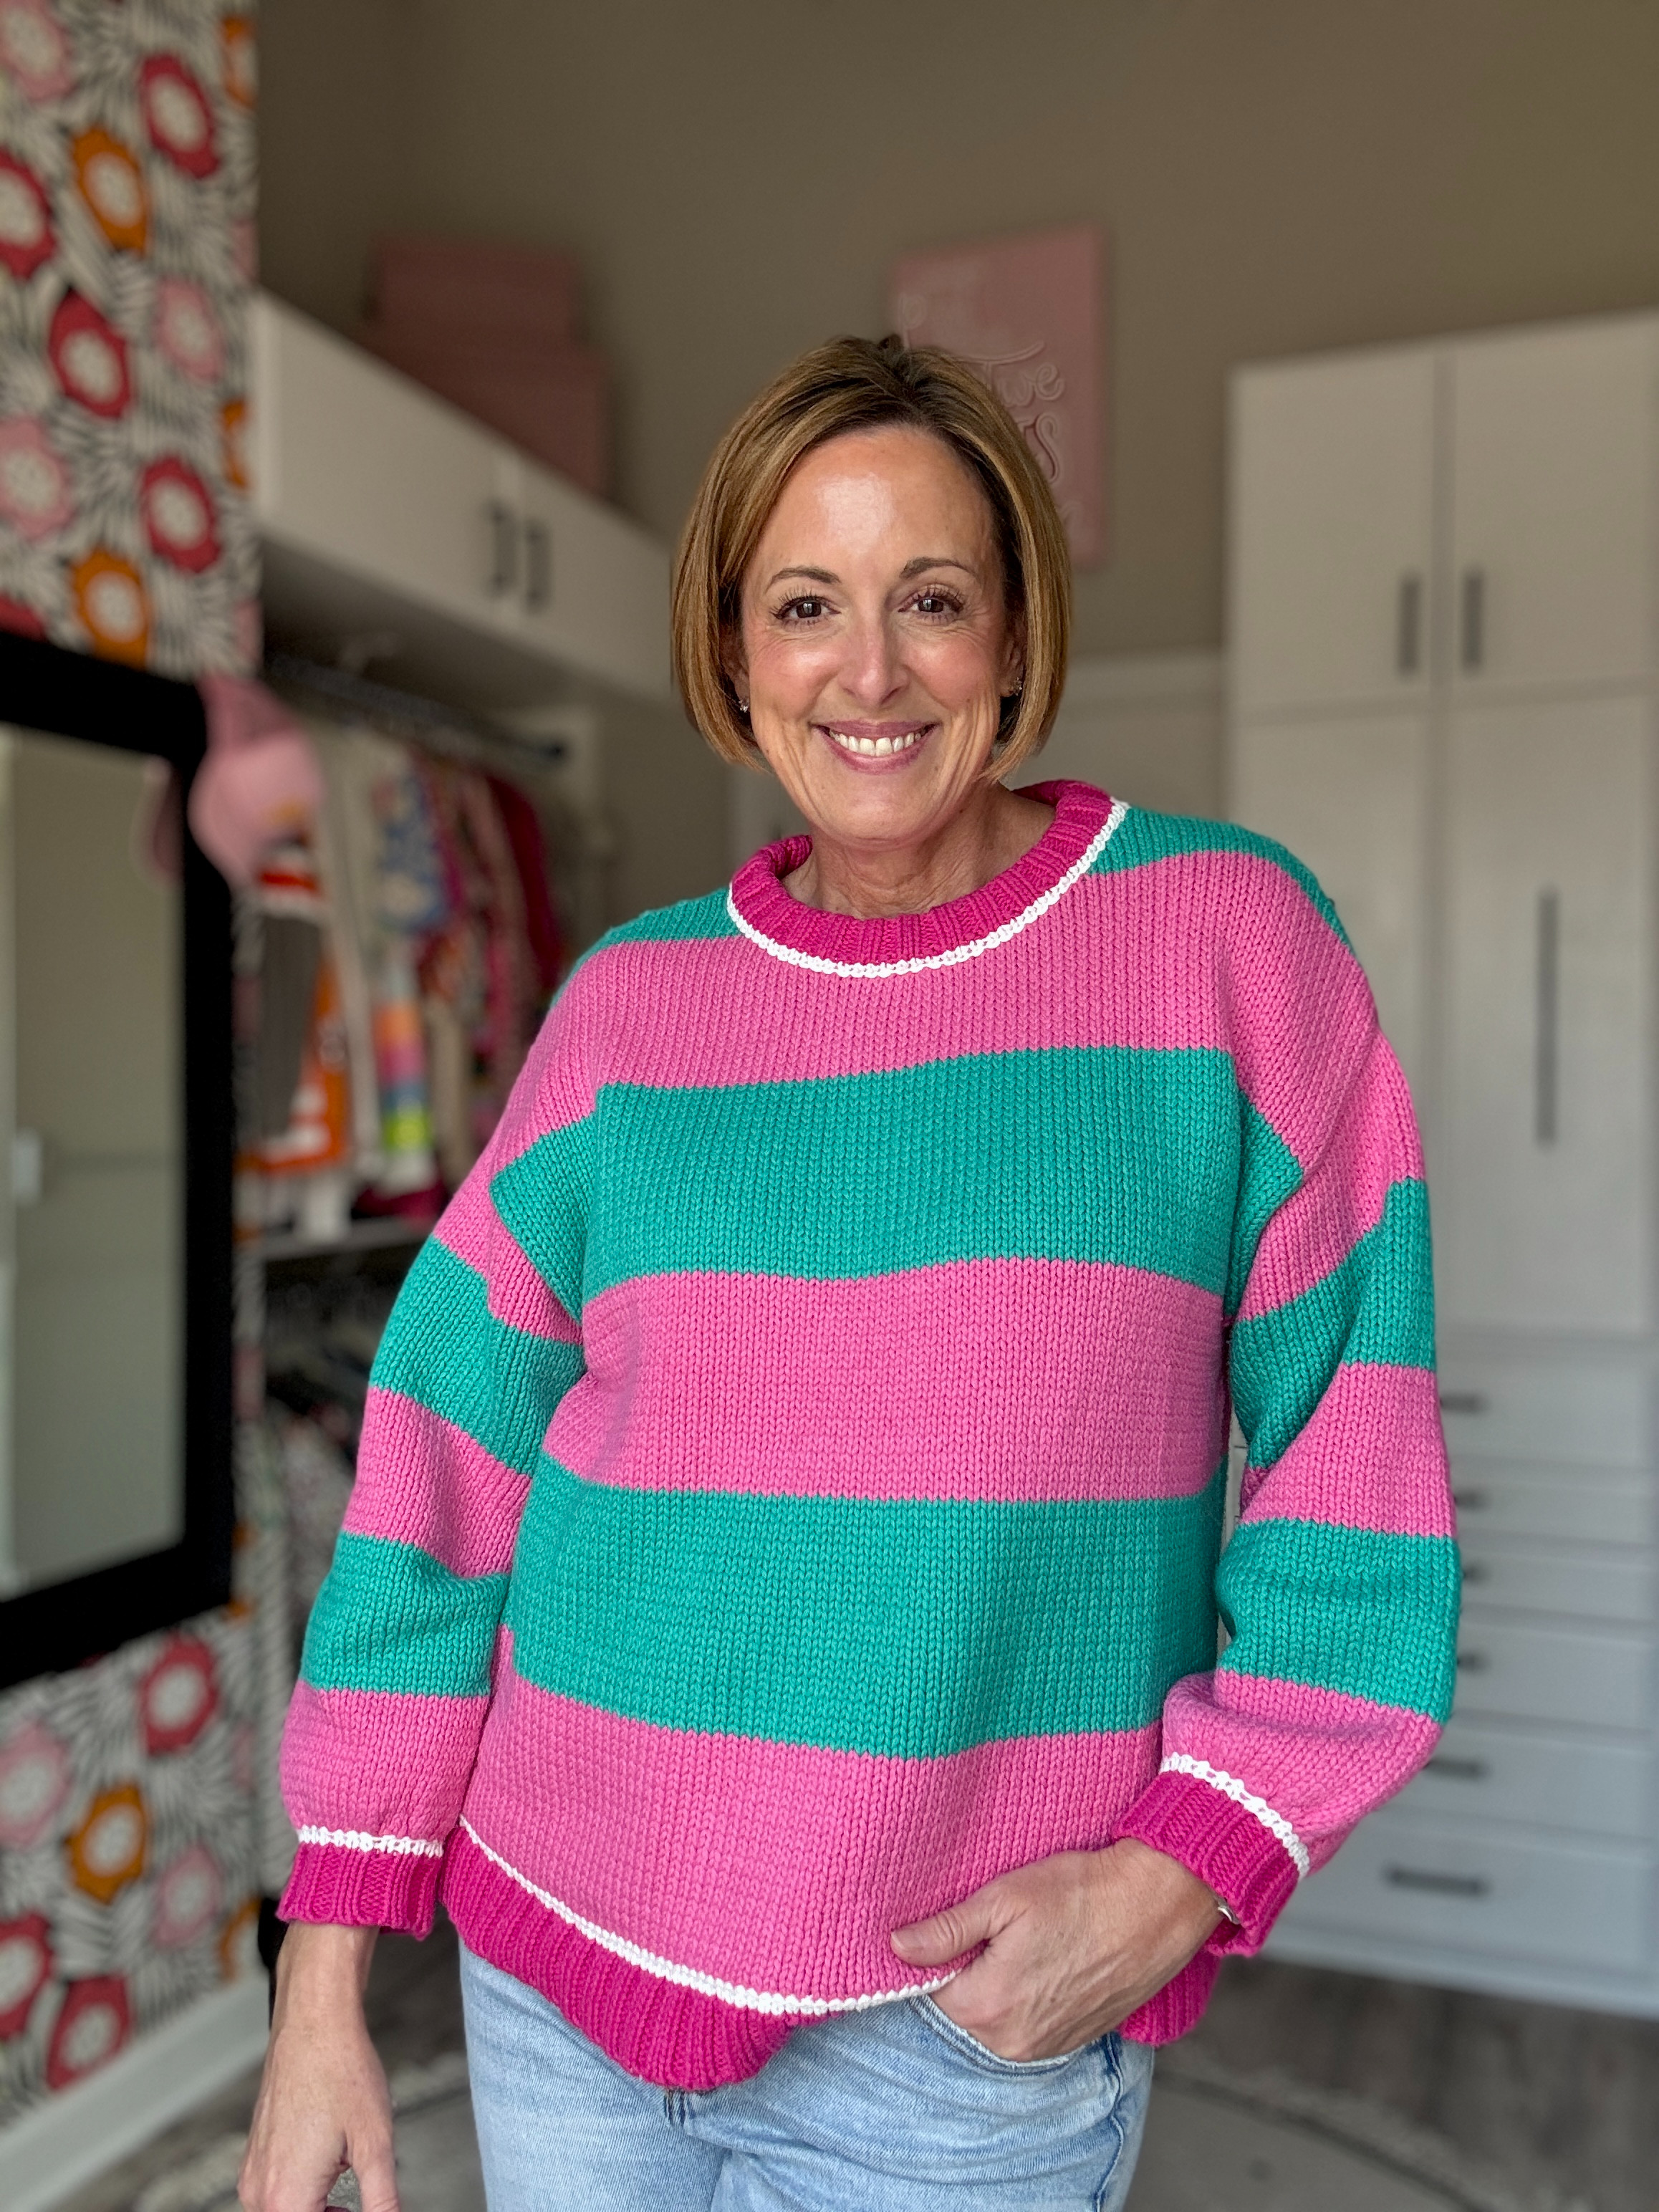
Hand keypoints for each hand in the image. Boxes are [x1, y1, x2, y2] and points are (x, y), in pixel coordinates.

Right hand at [238, 1923, 396, 2211]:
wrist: (314, 2023)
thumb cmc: (341, 2071)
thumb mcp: (375, 2145)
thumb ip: (382, 2200)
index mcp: (287, 2198)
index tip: (369, 2207)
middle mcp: (259, 2192)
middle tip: (366, 2201)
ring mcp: (253, 2173)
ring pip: (288, 2209)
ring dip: (320, 2207)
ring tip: (350, 2177)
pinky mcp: (255, 2156)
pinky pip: (279, 2191)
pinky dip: (306, 2190)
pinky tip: (333, 2161)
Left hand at [889, 1840, 1222, 2061]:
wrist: (1156, 1906)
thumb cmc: (1081, 1893)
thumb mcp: (1004, 1898)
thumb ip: (946, 1930)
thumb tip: (896, 1946)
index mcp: (987, 2006)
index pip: (930, 1988)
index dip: (938, 1951)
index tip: (958, 1921)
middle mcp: (1013, 2042)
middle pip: (963, 2006)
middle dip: (969, 1968)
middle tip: (998, 1924)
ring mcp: (1047, 2046)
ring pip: (997, 2017)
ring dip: (1000, 1983)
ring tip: (1028, 1939)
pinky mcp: (1074, 2040)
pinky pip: (1030, 2024)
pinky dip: (1030, 1996)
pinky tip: (1049, 1959)